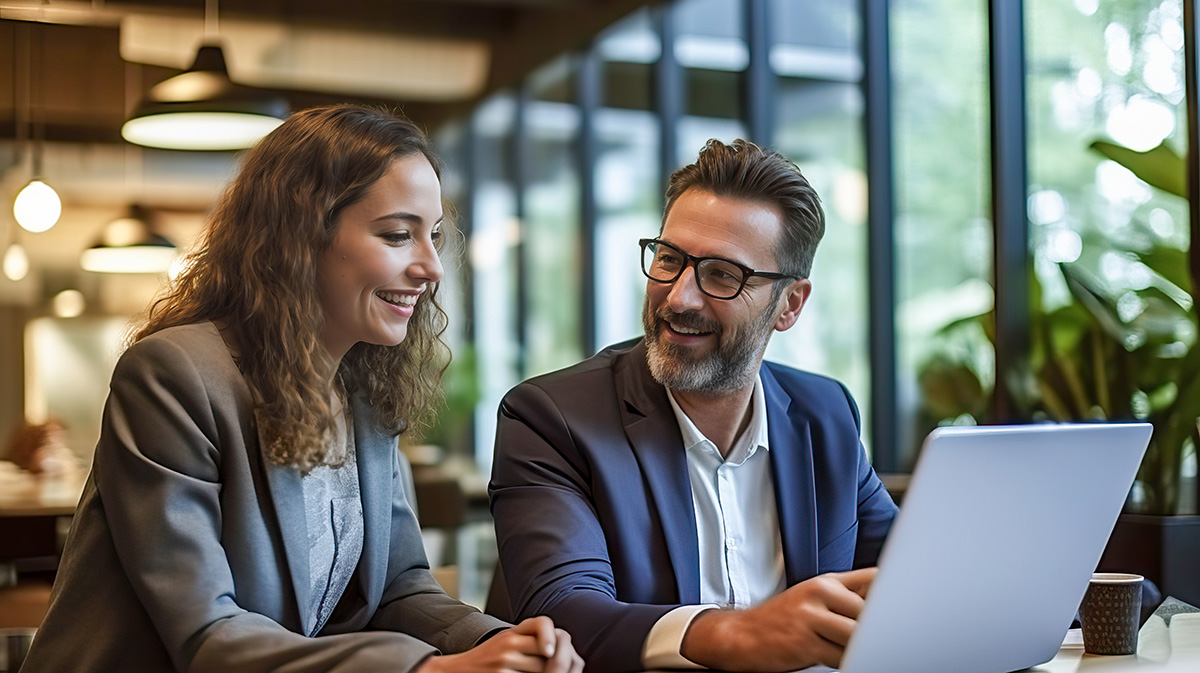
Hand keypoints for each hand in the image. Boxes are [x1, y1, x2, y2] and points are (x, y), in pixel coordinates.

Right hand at [417, 616, 583, 672]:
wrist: (458, 669)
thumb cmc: (489, 658)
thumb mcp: (508, 641)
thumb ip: (531, 640)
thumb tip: (566, 648)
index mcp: (514, 631)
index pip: (541, 623)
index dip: (551, 635)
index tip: (550, 651)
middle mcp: (509, 641)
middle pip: (546, 650)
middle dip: (556, 662)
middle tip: (558, 669)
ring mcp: (505, 660)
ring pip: (541, 669)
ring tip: (541, 672)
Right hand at [680, 567, 876, 672]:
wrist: (743, 636)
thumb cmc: (784, 620)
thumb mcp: (813, 599)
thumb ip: (847, 597)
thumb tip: (888, 604)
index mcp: (827, 582)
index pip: (874, 579)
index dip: (894, 593)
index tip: (909, 608)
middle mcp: (819, 594)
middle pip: (870, 611)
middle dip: (880, 629)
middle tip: (891, 639)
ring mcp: (811, 617)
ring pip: (857, 636)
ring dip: (863, 648)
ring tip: (864, 651)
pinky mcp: (805, 643)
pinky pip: (841, 658)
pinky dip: (848, 663)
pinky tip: (843, 661)